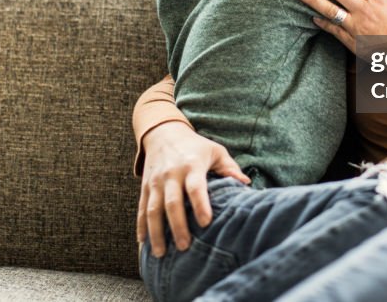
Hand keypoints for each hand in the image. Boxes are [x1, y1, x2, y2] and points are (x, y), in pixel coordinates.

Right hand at [137, 121, 249, 256]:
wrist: (164, 133)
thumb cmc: (196, 146)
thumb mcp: (215, 151)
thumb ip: (230, 169)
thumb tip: (246, 185)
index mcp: (191, 165)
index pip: (195, 187)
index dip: (200, 205)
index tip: (206, 223)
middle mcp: (171, 174)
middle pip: (172, 203)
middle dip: (177, 226)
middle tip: (185, 247)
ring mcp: (155, 181)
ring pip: (153, 209)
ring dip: (156, 232)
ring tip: (161, 254)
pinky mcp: (145, 187)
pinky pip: (141, 208)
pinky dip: (140, 226)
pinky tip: (143, 243)